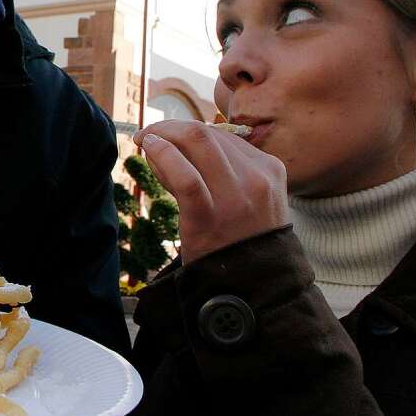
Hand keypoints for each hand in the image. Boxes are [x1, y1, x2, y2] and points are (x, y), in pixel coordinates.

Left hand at [132, 120, 287, 261]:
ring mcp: (235, 198)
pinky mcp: (209, 217)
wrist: (253, 288)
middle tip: (149, 134)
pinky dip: (162, 155)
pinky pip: (184, 175)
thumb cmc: (243, 239)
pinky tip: (148, 150)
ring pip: (196, 143)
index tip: (169, 137)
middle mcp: (256, 178)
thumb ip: (226, 170)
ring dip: (163, 134)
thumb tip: (179, 140)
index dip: (190, 131)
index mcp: (270, 169)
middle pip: (207, 134)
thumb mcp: (251, 197)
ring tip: (145, 140)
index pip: (223, 135)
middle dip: (172, 127)